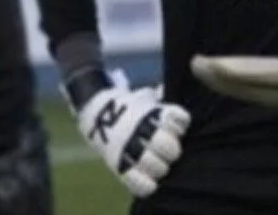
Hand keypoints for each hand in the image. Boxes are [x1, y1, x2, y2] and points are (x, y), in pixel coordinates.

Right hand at [66, 77, 190, 197]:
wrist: (97, 114)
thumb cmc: (131, 107)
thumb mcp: (146, 97)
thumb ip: (162, 98)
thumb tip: (171, 93)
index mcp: (151, 112)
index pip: (180, 120)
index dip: (179, 124)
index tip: (175, 126)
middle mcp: (142, 130)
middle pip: (170, 147)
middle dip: (172, 150)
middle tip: (167, 151)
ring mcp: (130, 149)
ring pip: (158, 167)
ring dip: (161, 167)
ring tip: (158, 165)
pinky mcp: (120, 167)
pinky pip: (139, 184)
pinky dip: (148, 185)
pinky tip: (151, 181)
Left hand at [191, 6, 277, 116]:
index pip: (252, 75)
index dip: (223, 70)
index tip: (199, 63)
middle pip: (249, 88)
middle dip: (221, 79)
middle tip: (197, 68)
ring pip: (260, 91)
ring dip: (237, 83)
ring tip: (219, 73)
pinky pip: (274, 89)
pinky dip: (255, 84)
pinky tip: (258, 78)